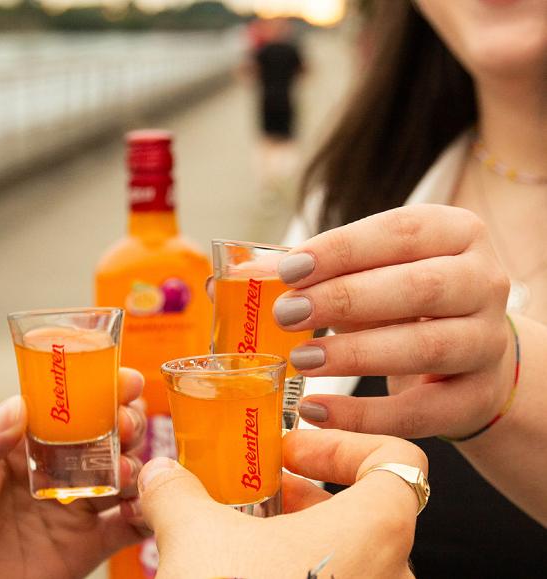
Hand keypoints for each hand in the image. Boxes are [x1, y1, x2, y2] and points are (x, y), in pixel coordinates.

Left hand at [0, 368, 146, 578]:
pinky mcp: (84, 546)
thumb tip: (15, 407)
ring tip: (132, 469)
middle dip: (126, 422)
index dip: (101, 387)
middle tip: (126, 423)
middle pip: (106, 435)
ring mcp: (73, 507)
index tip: (123, 378)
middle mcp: (56, 468)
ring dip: (139, 465)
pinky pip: (125, 528)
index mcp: (26, 441)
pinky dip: (144, 515)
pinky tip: (147, 507)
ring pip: (123, 476)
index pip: (71, 404)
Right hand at [136, 429, 426, 578]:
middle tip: (258, 491)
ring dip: (295, 539)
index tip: (292, 451)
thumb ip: (177, 492)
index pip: (397, 460)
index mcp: (374, 532)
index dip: (343, 443)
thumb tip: (161, 475)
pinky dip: (297, 577)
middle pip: (365, 509)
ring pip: (347, 558)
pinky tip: (243, 577)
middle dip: (303, 494)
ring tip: (240, 538)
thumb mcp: (195, 538)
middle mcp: (390, 577)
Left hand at [272, 205, 514, 438]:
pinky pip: (421, 411)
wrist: (469, 355)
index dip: (342, 249)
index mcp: (456, 234)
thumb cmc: (403, 301)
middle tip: (286, 314)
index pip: (401, 231)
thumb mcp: (367, 273)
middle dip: (345, 299)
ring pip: (426, 347)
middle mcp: (484, 282)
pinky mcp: (475, 397)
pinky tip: (315, 410)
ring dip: (355, 355)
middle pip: (419, 287)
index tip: (288, 269)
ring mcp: (487, 342)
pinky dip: (364, 415)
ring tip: (299, 360)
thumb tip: (235, 277)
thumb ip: (310, 272)